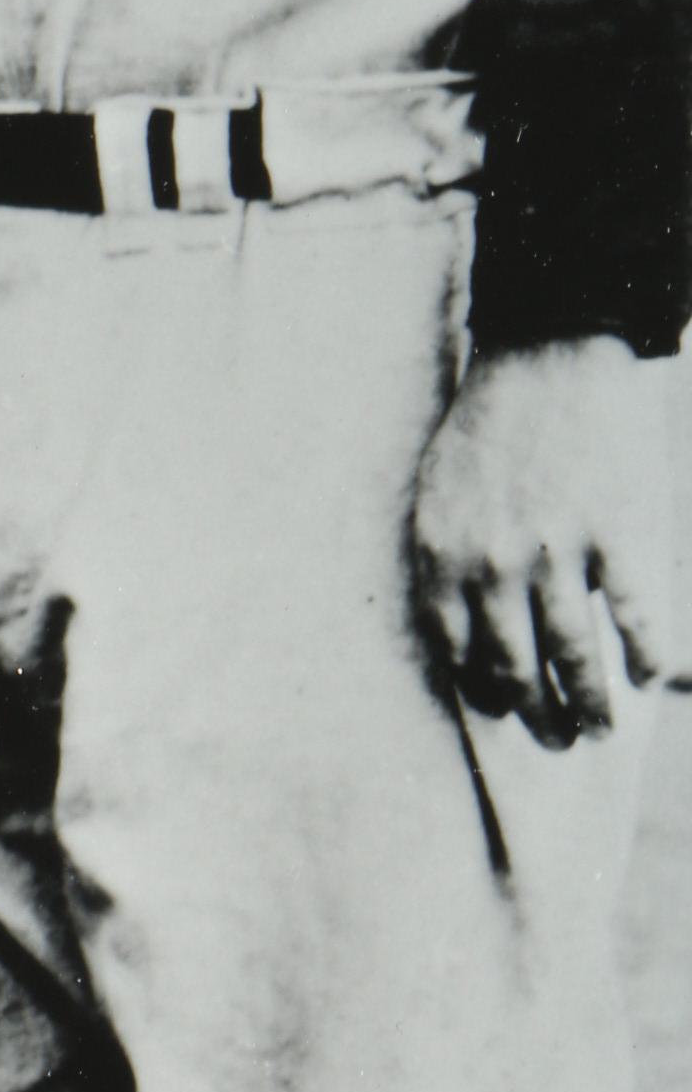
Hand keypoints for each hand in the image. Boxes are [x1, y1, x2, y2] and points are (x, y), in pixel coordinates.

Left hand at [410, 336, 673, 746]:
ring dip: (594, 707)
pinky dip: (647, 658)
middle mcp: (492, 563)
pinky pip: (637, 621)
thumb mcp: (441, 494)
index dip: (483, 693)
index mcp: (441, 553)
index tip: (505, 709)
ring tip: (603, 726)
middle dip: (541, 718)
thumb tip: (474, 642)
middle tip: (561, 736)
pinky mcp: (617, 534)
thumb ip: (451, 563)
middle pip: (516, 671)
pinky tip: (650, 675)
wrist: (548, 356)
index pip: (455, 653)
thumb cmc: (491, 426)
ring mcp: (557, 552)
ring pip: (577, 661)